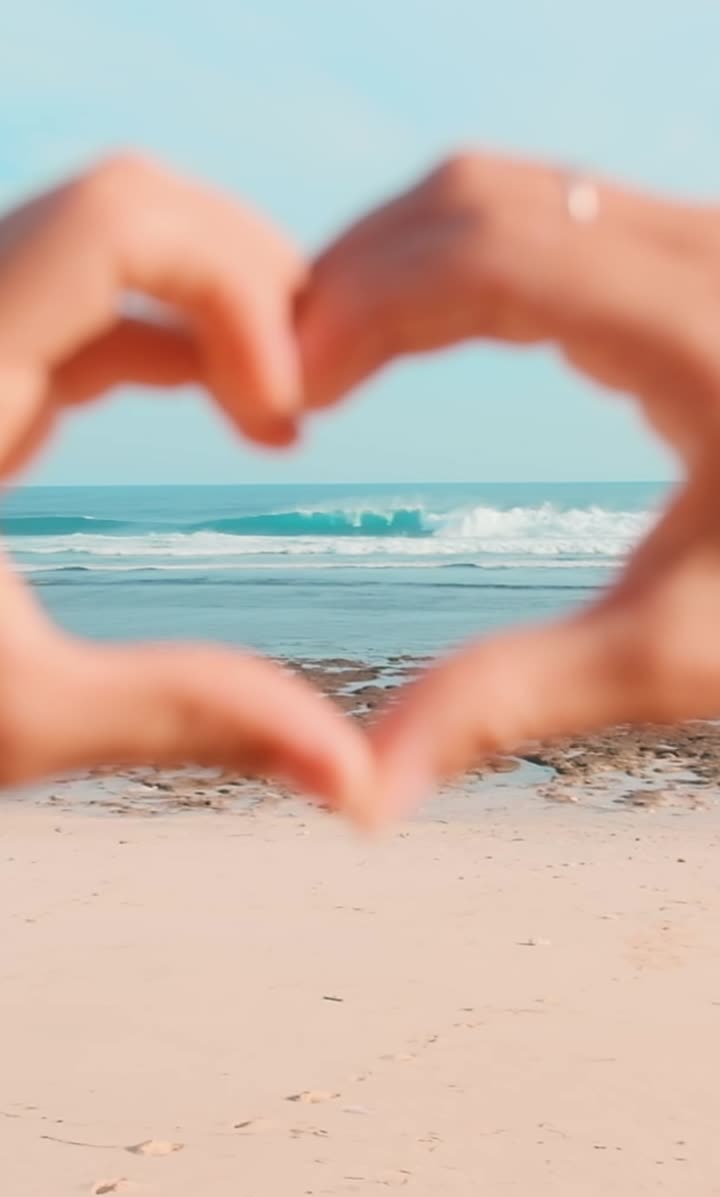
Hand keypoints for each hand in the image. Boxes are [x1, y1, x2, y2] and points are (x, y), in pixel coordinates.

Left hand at [0, 154, 371, 811]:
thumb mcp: (11, 718)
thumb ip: (181, 721)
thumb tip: (351, 775)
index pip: (114, 224)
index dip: (234, 289)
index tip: (285, 419)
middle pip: (127, 207)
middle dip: (249, 282)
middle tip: (303, 406)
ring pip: (117, 246)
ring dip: (224, 308)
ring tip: (283, 413)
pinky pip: (102, 306)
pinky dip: (186, 339)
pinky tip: (240, 411)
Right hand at [298, 152, 719, 818]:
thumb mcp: (675, 654)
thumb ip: (513, 702)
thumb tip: (364, 795)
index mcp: (700, 335)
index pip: (488, 255)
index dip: (363, 306)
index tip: (292, 392)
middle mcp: (708, 255)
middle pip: (485, 200)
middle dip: (363, 273)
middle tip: (290, 378)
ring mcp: (709, 246)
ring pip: (519, 195)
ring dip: (407, 258)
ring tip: (337, 357)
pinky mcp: (703, 264)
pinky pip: (556, 218)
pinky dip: (464, 260)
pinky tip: (427, 335)